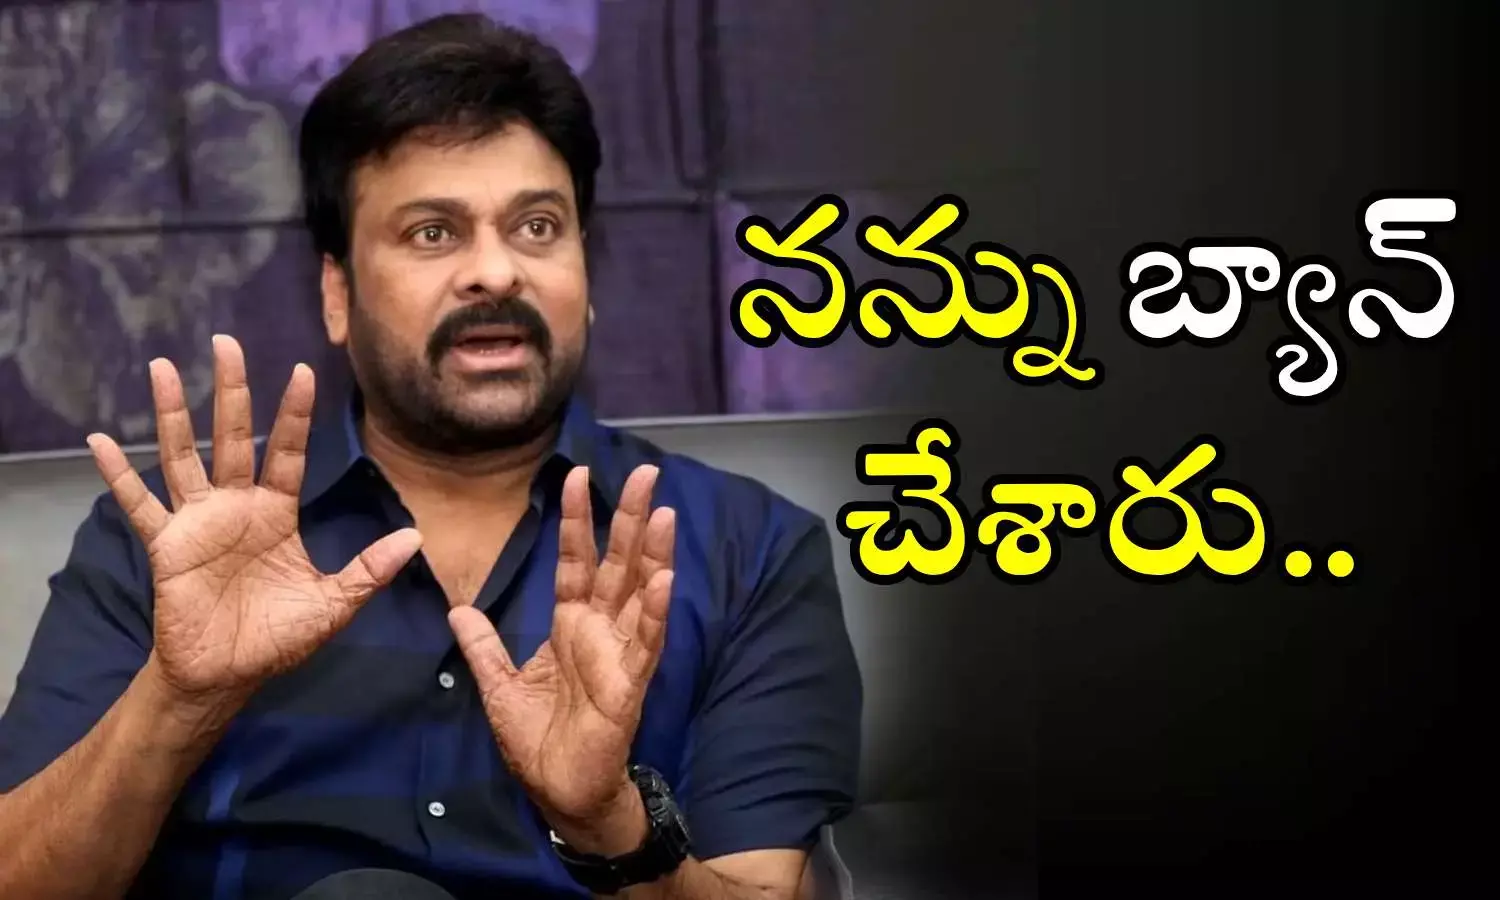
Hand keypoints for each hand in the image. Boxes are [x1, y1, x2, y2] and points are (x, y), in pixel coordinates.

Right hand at [89, 336, 422, 704]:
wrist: (227, 677)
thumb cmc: (278, 639)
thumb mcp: (333, 605)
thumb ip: (369, 570)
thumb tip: (416, 538)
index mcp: (277, 513)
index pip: (288, 452)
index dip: (293, 414)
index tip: (301, 371)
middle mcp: (237, 507)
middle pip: (233, 436)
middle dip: (231, 391)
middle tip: (226, 341)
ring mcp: (199, 522)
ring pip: (183, 455)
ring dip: (173, 413)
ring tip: (162, 367)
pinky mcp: (167, 545)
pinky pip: (139, 504)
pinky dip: (117, 475)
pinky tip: (98, 441)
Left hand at [449, 464, 674, 844]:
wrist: (559, 792)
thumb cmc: (538, 741)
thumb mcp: (499, 687)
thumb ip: (484, 647)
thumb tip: (457, 609)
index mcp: (570, 624)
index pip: (575, 561)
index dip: (576, 520)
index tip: (576, 475)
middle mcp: (600, 631)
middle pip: (618, 563)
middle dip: (630, 517)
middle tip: (645, 471)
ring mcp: (619, 654)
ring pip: (641, 594)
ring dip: (653, 555)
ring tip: (662, 514)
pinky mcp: (630, 686)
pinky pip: (645, 644)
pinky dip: (655, 613)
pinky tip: (666, 581)